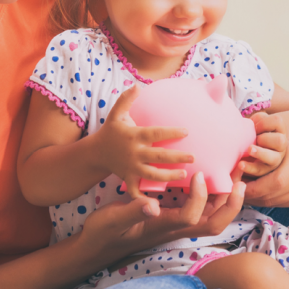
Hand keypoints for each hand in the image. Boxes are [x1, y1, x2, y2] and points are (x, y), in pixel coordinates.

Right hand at [77, 173, 244, 260]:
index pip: (191, 217)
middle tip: (240, 179)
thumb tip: (152, 205)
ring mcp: (175, 226)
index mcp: (162, 227)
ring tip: (235, 176)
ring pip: (211, 218)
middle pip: (213, 223)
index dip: (200, 197)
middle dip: (231, 204)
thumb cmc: (104, 232)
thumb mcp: (113, 219)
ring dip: (227, 200)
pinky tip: (212, 179)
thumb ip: (132, 212)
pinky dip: (213, 197)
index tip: (198, 174)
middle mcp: (174, 228)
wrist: (97, 245)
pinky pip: (201, 211)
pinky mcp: (172, 220)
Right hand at [93, 86, 193, 200]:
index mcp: (134, 135)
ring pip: (152, 174)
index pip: (155, 133)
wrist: (96, 152)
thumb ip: (126, 99)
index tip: (186, 131)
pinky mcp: (129, 178)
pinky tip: (159, 203)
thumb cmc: (111, 131)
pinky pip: (137, 190)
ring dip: (168, 176)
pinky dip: (145, 198)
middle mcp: (134, 152)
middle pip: (158, 156)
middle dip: (176, 157)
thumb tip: (138, 85)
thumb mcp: (116, 113)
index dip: (171, 133)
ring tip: (183, 174)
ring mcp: (131, 167)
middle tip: (193, 157)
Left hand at [242, 94, 288, 207]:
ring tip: (240, 190)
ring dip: (257, 198)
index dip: (251, 187)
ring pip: (277, 201)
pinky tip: (255, 192)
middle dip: (250, 194)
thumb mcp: (275, 123)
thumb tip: (233, 147)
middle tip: (233, 188)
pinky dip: (269, 199)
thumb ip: (255, 134)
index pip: (273, 183)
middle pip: (273, 195)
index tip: (234, 182)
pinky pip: (285, 203)